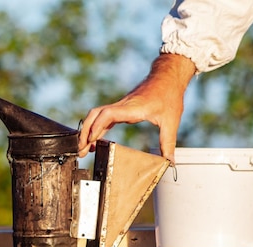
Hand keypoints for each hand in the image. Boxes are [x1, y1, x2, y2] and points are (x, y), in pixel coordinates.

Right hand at [78, 53, 195, 162]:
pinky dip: (96, 129)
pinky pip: (103, 118)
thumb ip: (168, 143)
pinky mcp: (121, 108)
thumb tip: (170, 163)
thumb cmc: (169, 96)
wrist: (167, 77)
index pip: (108, 114)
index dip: (97, 126)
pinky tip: (94, 140)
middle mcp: (122, 106)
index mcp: (132, 108)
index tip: (91, 140)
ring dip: (87, 130)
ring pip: (96, 116)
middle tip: (80, 149)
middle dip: (85, 131)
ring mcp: (120, 106)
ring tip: (83, 147)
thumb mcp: (171, 121)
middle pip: (95, 115)